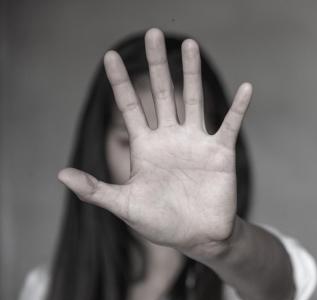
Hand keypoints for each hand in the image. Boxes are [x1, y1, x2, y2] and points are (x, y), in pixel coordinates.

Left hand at [58, 28, 251, 251]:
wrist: (198, 237)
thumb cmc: (161, 223)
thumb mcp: (125, 205)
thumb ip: (96, 190)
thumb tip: (60, 174)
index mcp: (146, 147)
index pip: (130, 107)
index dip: (120, 83)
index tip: (108, 56)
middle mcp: (170, 138)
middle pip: (162, 93)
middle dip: (157, 65)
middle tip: (154, 34)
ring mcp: (196, 142)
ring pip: (193, 100)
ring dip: (192, 73)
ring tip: (191, 45)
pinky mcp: (220, 152)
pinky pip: (230, 124)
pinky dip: (239, 108)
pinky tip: (246, 88)